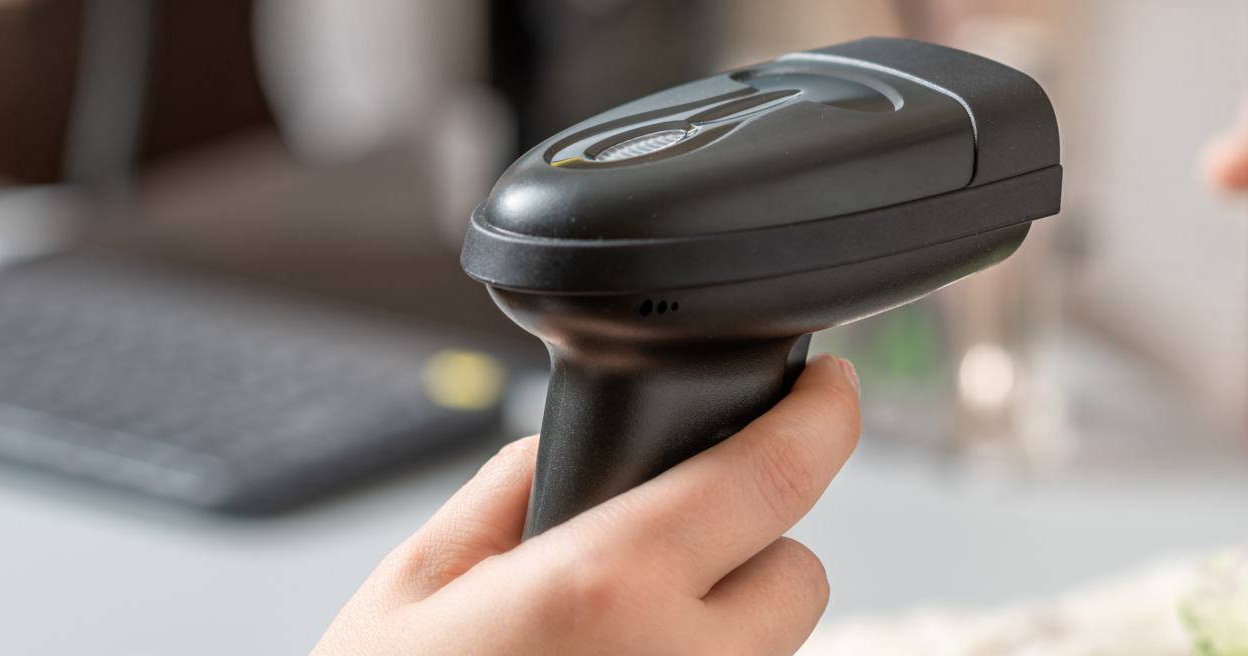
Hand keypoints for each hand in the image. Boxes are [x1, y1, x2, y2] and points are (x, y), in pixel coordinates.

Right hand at [312, 355, 862, 655]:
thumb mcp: (419, 581)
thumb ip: (512, 488)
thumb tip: (577, 451)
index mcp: (609, 587)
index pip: (775, 475)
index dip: (820, 415)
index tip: (828, 391)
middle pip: (795, 572)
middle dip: (742, 553)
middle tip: (649, 568)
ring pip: (773, 647)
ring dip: (723, 629)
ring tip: (615, 645)